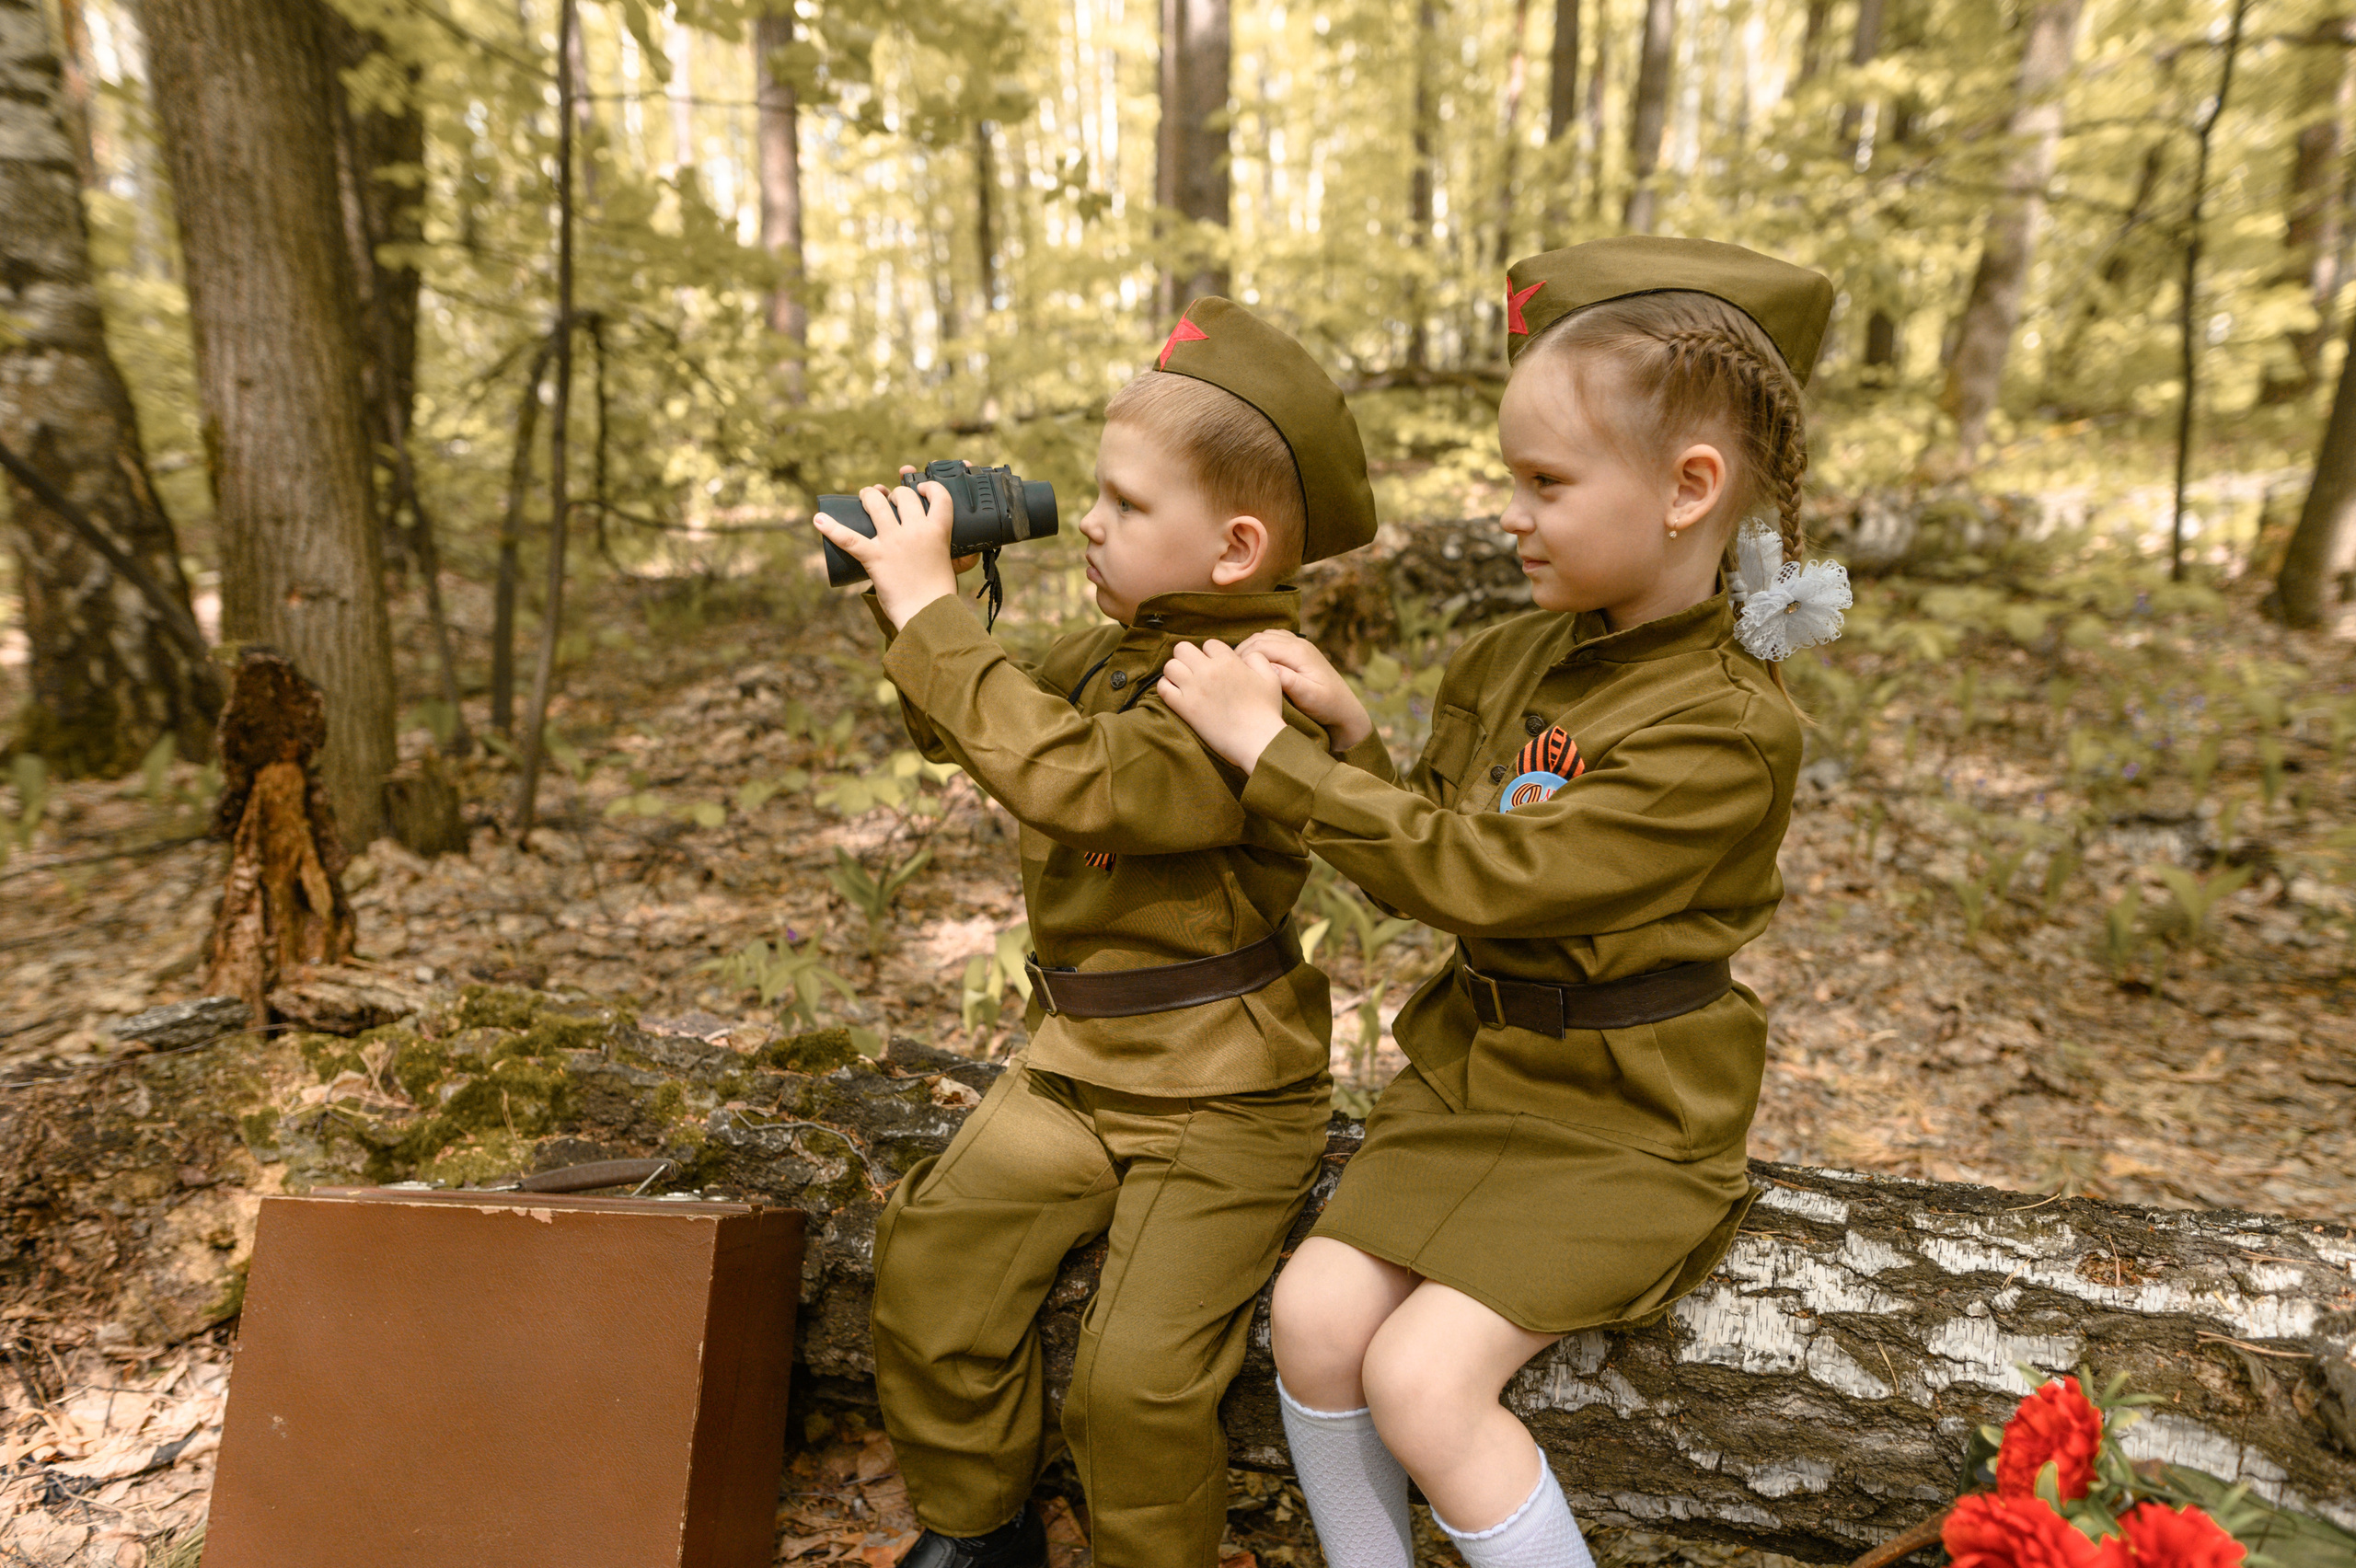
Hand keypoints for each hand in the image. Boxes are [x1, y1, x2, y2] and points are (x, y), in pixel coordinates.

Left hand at [811, 471, 958, 627]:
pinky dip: (831, 527)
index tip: (921, 487)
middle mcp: (915, 531)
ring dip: (868, 495)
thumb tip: (975, 552)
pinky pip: (848, 538)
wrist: (927, 616)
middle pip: (903, 495)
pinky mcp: (874, 557)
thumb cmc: (941, 596)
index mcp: (938, 531)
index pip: (938, 496)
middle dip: (894, 493)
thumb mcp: (955, 568)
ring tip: (865, 496)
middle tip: (888, 498)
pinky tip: (819, 519)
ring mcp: (893, 542)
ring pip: (875, 503)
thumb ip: (962, 556)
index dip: (929, 486)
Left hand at [1159, 640, 1288, 773]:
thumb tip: (1243, 656)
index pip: (1209, 644)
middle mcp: (1208, 671)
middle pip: (1182, 648)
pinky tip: (1176, 693)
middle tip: (1195, 671)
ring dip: (1175, 672)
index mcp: (1228, 661)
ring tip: (1184, 682)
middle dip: (1188, 657)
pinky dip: (1166, 688)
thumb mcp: (1271, 678)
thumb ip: (1257, 659)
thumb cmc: (1266, 711)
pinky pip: (1163, 688)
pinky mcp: (1184, 707)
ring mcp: (1194, 689)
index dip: (1211, 654)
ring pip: (1170, 666)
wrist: (1257, 740)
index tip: (1215, 667)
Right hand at [1235, 630, 1372, 751]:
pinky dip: (1259, 649)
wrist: (1345, 709)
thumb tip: (1268, 668)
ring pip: (1264, 636)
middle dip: (1242, 652)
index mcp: (1299, 652)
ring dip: (1249, 649)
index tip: (1232, 674)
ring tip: (1239, 669)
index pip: (1261, 645)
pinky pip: (1272, 641)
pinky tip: (1254, 666)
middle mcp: (1299, 643)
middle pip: (1260, 637)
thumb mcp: (1309, 697)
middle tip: (1229, 671)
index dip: (1242, 656)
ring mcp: (1299, 645)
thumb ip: (1289, 681)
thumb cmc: (1327, 706)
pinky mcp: (1298, 651)